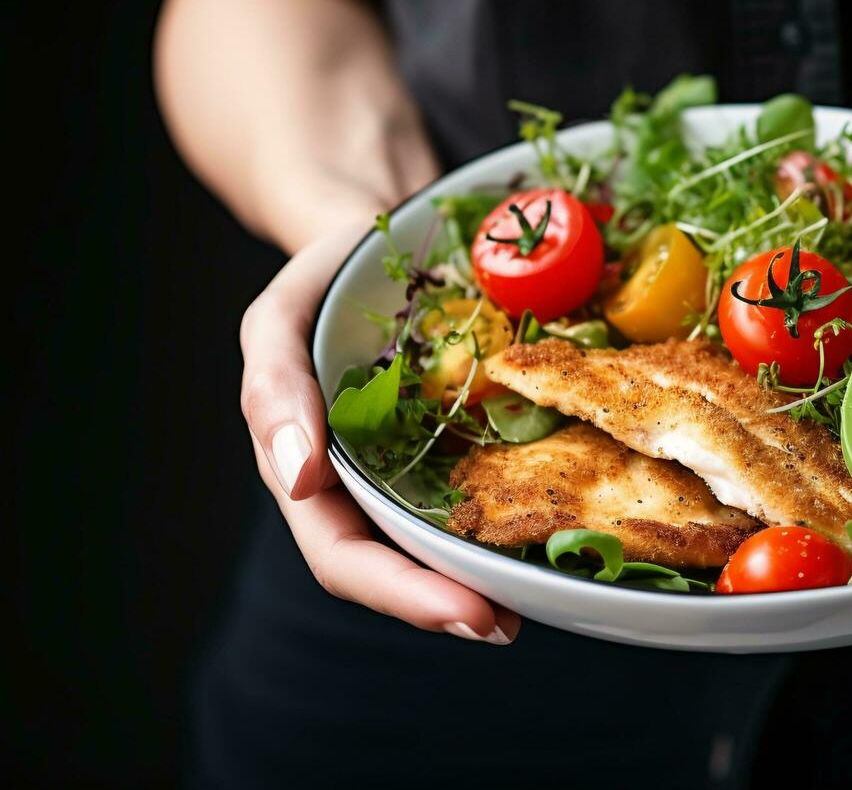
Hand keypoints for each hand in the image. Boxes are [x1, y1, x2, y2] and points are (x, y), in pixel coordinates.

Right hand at [239, 225, 520, 643]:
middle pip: (402, 568)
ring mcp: (421, 468)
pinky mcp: (470, 440)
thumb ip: (273, 390)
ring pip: (450, 541)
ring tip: (543, 596)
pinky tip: (562, 526)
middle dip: (452, 605)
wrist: (376, 241)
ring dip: (492, 577)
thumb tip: (296, 475)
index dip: (401, 593)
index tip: (465, 613)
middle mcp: (370, 486)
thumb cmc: (321, 284)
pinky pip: (493, 484)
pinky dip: (522, 513)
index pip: (345, 558)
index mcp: (316, 476)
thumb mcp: (277, 321)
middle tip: (507, 624)